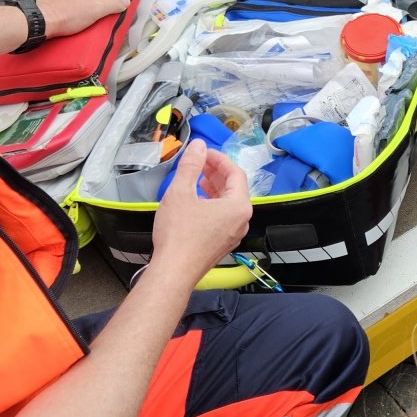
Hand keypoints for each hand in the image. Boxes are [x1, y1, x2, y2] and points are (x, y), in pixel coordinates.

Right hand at [150, 142, 251, 284]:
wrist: (174, 271)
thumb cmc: (178, 232)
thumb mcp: (181, 192)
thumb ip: (191, 165)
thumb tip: (198, 145)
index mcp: (239, 206)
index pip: (236, 173)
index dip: (219, 159)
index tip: (203, 152)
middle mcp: (242, 220)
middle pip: (234, 188)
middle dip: (216, 172)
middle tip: (199, 162)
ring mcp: (234, 234)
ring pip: (228, 203)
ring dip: (213, 188)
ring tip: (196, 178)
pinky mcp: (223, 244)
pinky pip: (223, 217)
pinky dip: (212, 204)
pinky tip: (196, 200)